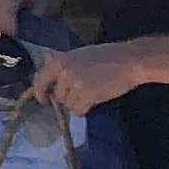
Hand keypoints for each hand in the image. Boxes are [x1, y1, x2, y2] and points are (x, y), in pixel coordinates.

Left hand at [28, 43, 146, 118]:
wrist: (129, 61)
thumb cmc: (106, 57)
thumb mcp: (78, 57)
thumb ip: (64, 69)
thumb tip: (52, 87)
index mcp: (59, 61)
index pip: (39, 80)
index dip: (41, 93)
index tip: (44, 101)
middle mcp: (63, 72)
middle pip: (56, 96)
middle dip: (67, 98)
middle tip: (83, 91)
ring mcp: (75, 84)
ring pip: (68, 105)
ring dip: (78, 103)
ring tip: (92, 92)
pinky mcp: (87, 95)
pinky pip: (78, 111)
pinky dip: (85, 109)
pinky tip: (95, 100)